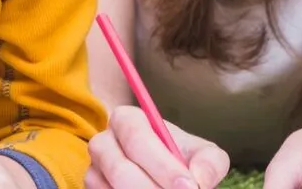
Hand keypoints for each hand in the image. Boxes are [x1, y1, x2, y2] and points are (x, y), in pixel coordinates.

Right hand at [85, 106, 229, 188]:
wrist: (163, 173)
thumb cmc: (181, 159)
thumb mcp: (202, 154)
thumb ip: (209, 162)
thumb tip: (199, 180)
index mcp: (127, 120)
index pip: (138, 139)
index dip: (163, 166)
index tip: (188, 186)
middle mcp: (103, 142)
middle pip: (121, 170)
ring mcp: (93, 169)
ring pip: (112, 188)